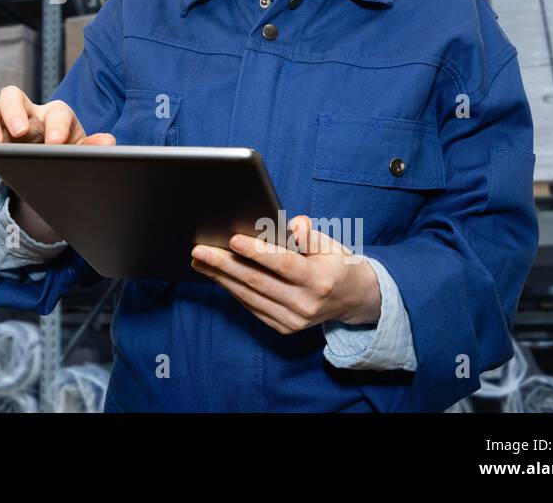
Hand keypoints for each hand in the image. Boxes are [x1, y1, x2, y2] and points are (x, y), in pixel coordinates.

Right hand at [0, 86, 113, 245]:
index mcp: (55, 115)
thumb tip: (109, 143)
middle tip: (19, 133)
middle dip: (14, 112)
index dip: (56, 125)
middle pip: (14, 95)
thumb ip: (93, 148)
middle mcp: (27, 111)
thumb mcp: (79, 155)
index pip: (56, 111)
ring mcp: (3, 120)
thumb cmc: (64, 157)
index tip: (56, 144)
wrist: (47, 169)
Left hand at [189, 214, 381, 333]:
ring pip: (249, 296)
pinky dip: (231, 289)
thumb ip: (308, 234)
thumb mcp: (331, 244)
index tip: (232, 239)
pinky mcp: (283, 328)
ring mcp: (293, 320)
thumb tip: (291, 224)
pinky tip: (216, 275)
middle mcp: (306, 305)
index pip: (283, 264)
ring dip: (220, 277)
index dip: (257, 252)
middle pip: (258, 281)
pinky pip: (251, 306)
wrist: (352, 299)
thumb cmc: (336, 264)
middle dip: (224, 264)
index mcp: (320, 280)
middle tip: (199, 250)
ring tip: (199, 260)